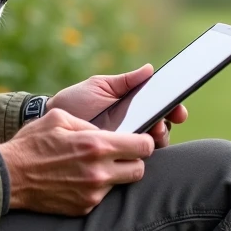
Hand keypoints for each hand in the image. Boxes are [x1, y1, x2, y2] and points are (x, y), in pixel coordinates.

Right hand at [0, 108, 155, 214]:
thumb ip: (89, 123)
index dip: (144, 142)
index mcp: (96, 145)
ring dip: (114, 175)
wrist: (8, 177)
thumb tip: (106, 132)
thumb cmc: (31, 143)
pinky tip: (78, 179)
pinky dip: (96, 188)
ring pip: (122, 184)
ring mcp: (92, 193)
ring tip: (94, 166)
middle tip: (120, 155)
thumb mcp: (59, 118)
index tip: (138, 141)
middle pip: (140, 170)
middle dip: (134, 160)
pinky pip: (102, 197)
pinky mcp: (84, 208)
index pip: (143, 147)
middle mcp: (99, 172)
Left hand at [47, 64, 188, 147]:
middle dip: (167, 126)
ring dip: (156, 140)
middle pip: (161, 129)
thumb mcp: (100, 87)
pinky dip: (139, 156)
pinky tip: (138, 150)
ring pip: (151, 147)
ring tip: (151, 133)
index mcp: (134, 107)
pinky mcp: (113, 160)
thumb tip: (149, 69)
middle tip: (160, 124)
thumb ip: (125, 81)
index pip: (161, 109)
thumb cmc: (76, 101)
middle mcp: (134, 127)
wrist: (52, 122)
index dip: (174, 110)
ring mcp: (124, 145)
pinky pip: (132, 161)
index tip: (178, 110)